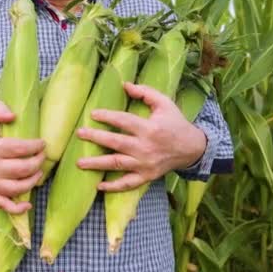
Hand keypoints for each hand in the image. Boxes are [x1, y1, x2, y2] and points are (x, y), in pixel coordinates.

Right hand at [0, 101, 44, 213]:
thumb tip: (13, 116)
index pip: (19, 148)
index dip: (35, 146)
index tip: (42, 143)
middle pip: (22, 169)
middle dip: (37, 162)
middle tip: (42, 156)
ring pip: (17, 188)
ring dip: (33, 181)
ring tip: (39, 172)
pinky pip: (4, 205)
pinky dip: (17, 208)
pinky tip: (28, 205)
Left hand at [76, 82, 206, 191]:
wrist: (192, 149)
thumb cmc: (175, 123)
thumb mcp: (164, 103)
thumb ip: (145, 92)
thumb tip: (124, 84)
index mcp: (150, 128)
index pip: (124, 121)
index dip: (108, 117)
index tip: (93, 114)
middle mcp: (146, 147)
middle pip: (116, 143)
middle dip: (96, 138)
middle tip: (79, 134)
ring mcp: (145, 164)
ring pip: (117, 164)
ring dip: (97, 164)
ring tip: (79, 163)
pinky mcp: (146, 176)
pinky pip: (127, 183)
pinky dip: (113, 187)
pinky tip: (98, 185)